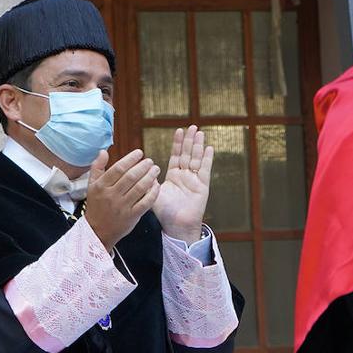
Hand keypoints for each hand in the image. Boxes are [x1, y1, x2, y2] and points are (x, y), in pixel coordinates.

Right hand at [85, 149, 160, 250]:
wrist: (97, 231)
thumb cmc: (96, 205)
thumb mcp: (91, 186)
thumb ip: (97, 167)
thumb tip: (103, 151)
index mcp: (101, 186)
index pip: (118, 168)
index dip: (130, 159)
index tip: (140, 153)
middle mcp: (111, 196)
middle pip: (130, 177)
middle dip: (143, 166)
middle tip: (150, 161)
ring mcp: (122, 207)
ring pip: (139, 188)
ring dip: (150, 177)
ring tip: (156, 170)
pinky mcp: (131, 216)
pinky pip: (145, 202)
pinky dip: (153, 193)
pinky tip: (157, 185)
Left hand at [152, 125, 213, 243]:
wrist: (177, 226)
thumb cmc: (165, 213)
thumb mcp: (153, 194)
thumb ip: (149, 181)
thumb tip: (144, 169)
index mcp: (173, 176)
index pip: (176, 156)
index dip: (177, 144)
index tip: (178, 131)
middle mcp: (185, 176)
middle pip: (188, 154)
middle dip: (189, 140)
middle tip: (192, 126)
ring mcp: (195, 180)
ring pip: (197, 158)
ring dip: (198, 145)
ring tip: (199, 133)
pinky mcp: (203, 186)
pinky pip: (205, 169)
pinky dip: (207, 159)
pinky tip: (209, 148)